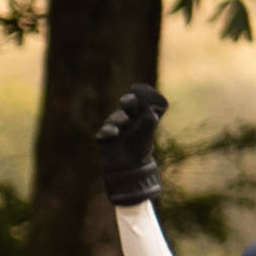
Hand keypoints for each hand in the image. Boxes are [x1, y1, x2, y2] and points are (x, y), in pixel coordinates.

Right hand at [93, 83, 167, 206]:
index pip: (140, 97)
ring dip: (119, 117)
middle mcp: (125, 116)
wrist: (131, 167)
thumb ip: (151, 118)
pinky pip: (104, 131)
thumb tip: (151, 109)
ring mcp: (113, 126)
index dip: (140, 92)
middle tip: (128, 101)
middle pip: (127, 103)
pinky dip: (109, 130)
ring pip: (115, 117)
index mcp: (138, 112)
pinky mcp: (104, 137)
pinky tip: (114, 132)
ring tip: (124, 121)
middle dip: (128, 100)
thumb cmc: (141, 147)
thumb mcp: (149, 131)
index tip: (137, 88)